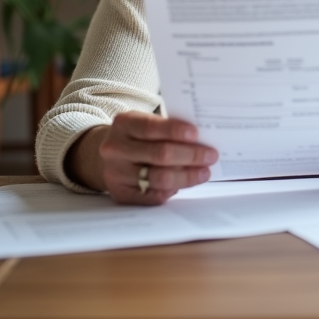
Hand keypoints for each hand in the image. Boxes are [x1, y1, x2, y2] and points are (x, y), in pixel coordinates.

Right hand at [70, 112, 218, 204]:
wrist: (108, 155)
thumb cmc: (137, 137)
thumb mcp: (144, 123)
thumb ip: (166, 129)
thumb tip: (201, 140)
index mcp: (124, 124)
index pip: (151, 127)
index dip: (175, 131)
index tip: (197, 134)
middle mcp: (115, 148)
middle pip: (159, 154)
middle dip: (190, 156)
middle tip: (211, 156)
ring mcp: (116, 173)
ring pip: (159, 178)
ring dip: (187, 176)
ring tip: (204, 172)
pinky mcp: (121, 194)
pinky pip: (153, 195)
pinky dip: (173, 190)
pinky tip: (185, 183)